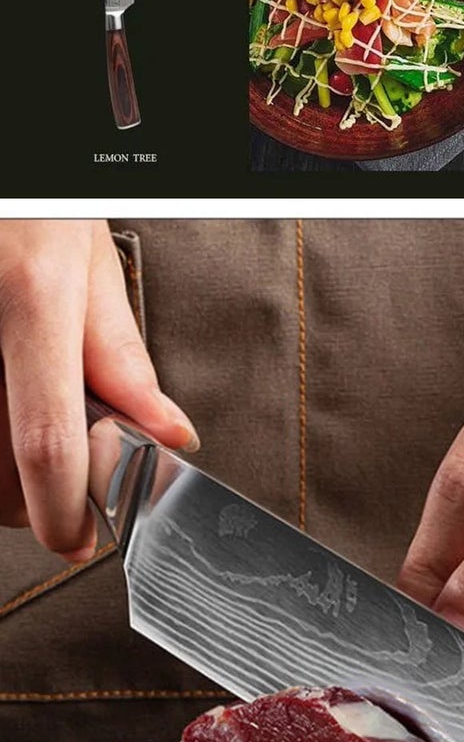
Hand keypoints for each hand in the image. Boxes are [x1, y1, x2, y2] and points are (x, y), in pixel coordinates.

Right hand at [0, 220, 197, 556]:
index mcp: (33, 295)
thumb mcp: (85, 252)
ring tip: (28, 417)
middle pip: (0, 473)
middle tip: (67, 463)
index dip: (63, 512)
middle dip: (39, 496)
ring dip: (3, 474)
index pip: (47, 441)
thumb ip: (121, 351)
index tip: (78, 537)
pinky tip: (2, 412)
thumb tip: (168, 433)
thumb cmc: (29, 203)